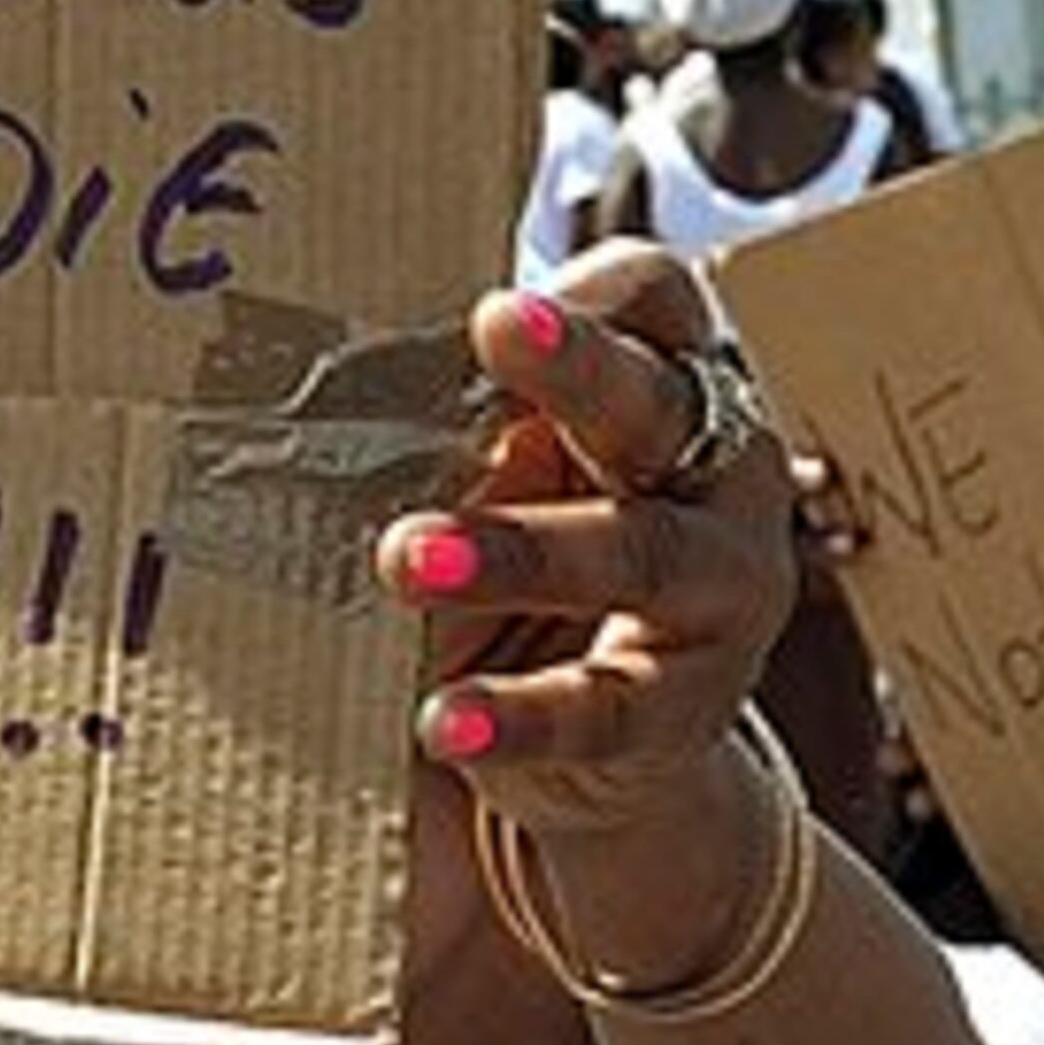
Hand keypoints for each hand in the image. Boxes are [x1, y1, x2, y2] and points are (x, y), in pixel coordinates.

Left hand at [370, 243, 796, 838]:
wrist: (606, 750)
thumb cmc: (536, 573)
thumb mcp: (500, 482)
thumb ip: (460, 433)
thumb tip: (323, 390)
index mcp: (669, 388)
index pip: (655, 302)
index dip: (591, 294)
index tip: (498, 302)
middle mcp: (719, 477)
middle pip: (655, 403)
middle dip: (577, 367)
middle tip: (490, 331)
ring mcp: (721, 594)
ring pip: (641, 554)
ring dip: (523, 551)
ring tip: (406, 559)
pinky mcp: (689, 711)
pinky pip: (609, 710)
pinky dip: (523, 715)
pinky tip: (446, 717)